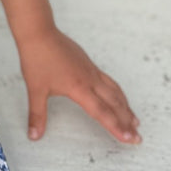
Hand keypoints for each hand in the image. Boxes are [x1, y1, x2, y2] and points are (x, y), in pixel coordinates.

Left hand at [16, 27, 140, 144]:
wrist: (39, 32)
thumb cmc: (37, 59)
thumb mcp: (35, 90)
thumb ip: (37, 115)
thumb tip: (33, 135)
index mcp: (79, 88)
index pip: (102, 113)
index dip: (116, 127)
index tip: (129, 138)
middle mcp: (90, 79)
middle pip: (114, 104)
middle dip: (127, 122)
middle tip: (137, 138)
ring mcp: (91, 70)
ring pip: (115, 91)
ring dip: (126, 107)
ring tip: (135, 120)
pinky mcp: (89, 64)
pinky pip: (109, 81)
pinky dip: (118, 93)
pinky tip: (117, 96)